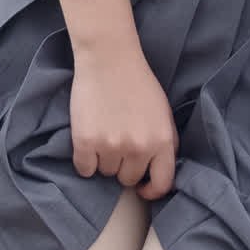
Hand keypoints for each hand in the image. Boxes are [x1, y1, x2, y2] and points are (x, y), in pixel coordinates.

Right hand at [68, 44, 178, 197]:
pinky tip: (88, 141)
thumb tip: (158, 170)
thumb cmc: (137, 84)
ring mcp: (111, 146)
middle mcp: (139, 148)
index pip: (162, 183)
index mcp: (162, 141)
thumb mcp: (163, 114)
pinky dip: (85, 160)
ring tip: (104, 134)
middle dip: (123, 166)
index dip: (151, 190)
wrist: (109, 59)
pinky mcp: (85, 142)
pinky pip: (85, 169)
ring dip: (103, 160)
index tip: (143, 188)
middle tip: (118, 144)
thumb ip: (165, 142)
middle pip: (128, 179)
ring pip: (105, 173)